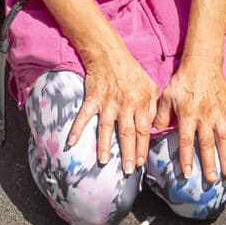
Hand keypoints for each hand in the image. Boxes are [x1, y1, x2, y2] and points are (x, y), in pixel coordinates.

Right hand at [73, 47, 163, 173]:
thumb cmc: (132, 72)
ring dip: (105, 145)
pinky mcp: (93, 98)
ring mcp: (108, 101)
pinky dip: (77, 128)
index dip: (142, 147)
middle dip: (128, 153)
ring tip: (104, 161)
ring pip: (107, 127)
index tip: (141, 163)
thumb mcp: (151, 86)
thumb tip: (154, 129)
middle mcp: (125, 104)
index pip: (143, 130)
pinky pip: (84, 115)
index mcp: (141, 102)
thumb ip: (154, 108)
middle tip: (129, 170)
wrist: (110, 54)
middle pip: (127, 132)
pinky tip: (71, 142)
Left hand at [156, 59, 225, 191]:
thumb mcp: (167, 95)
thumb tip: (154, 132)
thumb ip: (161, 115)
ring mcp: (218, 113)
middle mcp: (204, 116)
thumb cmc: (183, 80)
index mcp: (188, 114)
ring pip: (224, 139)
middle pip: (207, 143)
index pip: (186, 140)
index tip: (188, 174)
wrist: (203, 63)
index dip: (187, 158)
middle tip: (212, 181)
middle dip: (210, 163)